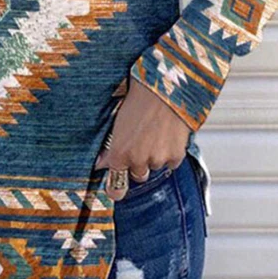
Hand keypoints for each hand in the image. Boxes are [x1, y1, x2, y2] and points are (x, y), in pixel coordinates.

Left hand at [95, 78, 190, 200]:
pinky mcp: (176, 155)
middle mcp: (137, 160)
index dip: (116, 189)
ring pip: (155, 166)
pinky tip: (168, 135)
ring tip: (157, 132)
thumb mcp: (118, 121)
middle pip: (138, 175)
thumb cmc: (140, 99)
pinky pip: (171, 162)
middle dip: (139, 163)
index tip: (116, 191)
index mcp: (119, 153)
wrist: (165, 87)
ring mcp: (157, 159)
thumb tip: (102, 162)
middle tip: (143, 142)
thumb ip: (111, 147)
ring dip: (156, 155)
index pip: (116, 187)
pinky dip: (171, 152)